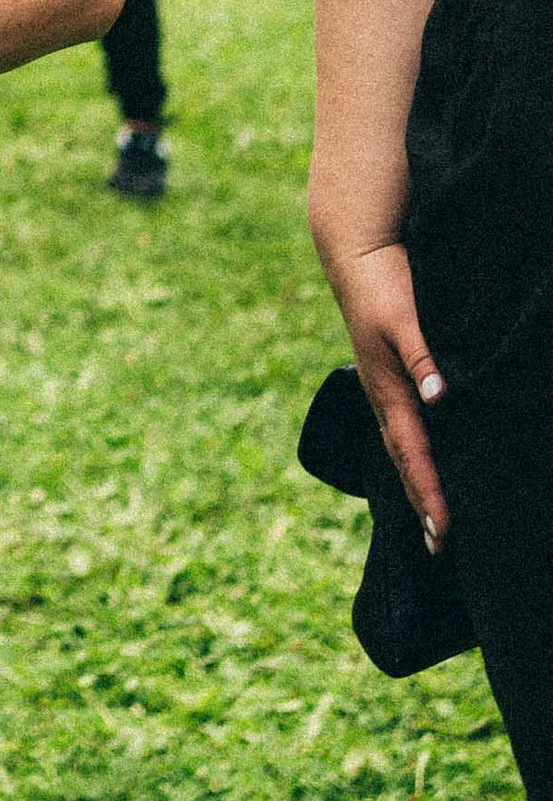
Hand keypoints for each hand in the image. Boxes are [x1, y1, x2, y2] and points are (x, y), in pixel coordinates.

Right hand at [329, 240, 448, 543]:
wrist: (355, 254)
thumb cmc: (384, 285)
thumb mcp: (404, 318)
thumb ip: (423, 358)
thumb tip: (439, 399)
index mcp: (389, 390)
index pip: (415, 454)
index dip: (431, 493)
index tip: (446, 532)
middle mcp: (383, 396)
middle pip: (404, 462)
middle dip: (423, 504)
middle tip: (442, 546)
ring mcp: (382, 388)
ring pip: (401, 448)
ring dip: (417, 485)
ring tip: (432, 519)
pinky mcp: (386, 376)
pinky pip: (400, 429)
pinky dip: (412, 457)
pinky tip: (420, 461)